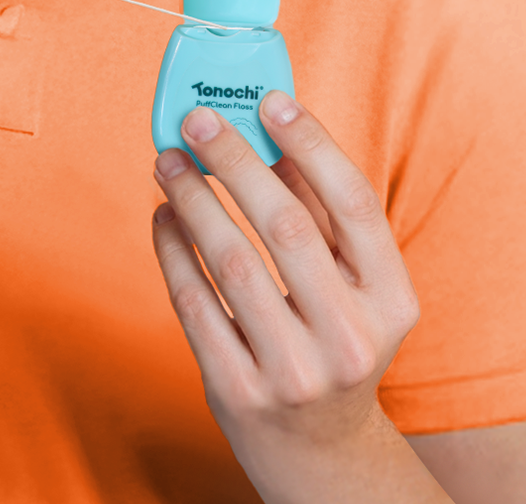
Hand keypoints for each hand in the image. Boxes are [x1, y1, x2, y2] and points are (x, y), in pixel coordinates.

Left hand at [150, 94, 442, 502]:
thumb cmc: (329, 339)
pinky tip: (162, 215)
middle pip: (284, 225)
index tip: (270, 100)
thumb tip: (270, 130)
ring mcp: (294, 371)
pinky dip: (171, 248)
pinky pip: (192, 301)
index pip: (356, 206)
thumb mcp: (351, 287)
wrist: (318, 451)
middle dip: (233, 161)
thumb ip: (318, 213)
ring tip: (167, 161)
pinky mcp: (238, 390)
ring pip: (230, 260)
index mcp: (390, 302)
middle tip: (195, 121)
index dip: (313, 145)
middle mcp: (350, 339)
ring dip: (191, 198)